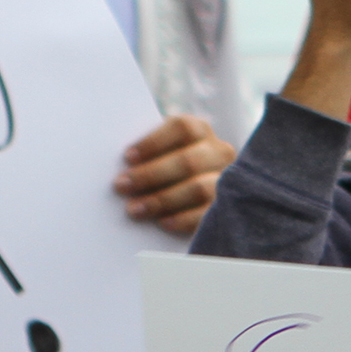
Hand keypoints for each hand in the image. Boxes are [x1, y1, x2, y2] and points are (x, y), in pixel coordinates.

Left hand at [117, 113, 234, 233]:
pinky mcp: (229, 208)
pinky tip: (162, 223)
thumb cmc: (167, 172)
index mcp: (200, 131)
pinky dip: (183, 219)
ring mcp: (227, 181)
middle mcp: (219, 152)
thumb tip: (125, 170)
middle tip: (122, 186)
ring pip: (198, 188)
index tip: (128, 157)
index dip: (154, 142)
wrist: (197, 200)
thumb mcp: (162, 156)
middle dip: (151, 175)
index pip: (182, 128)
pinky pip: (207, 214)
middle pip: (187, 161)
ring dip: (162, 200)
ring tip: (135, 209)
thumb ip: (149, 156)